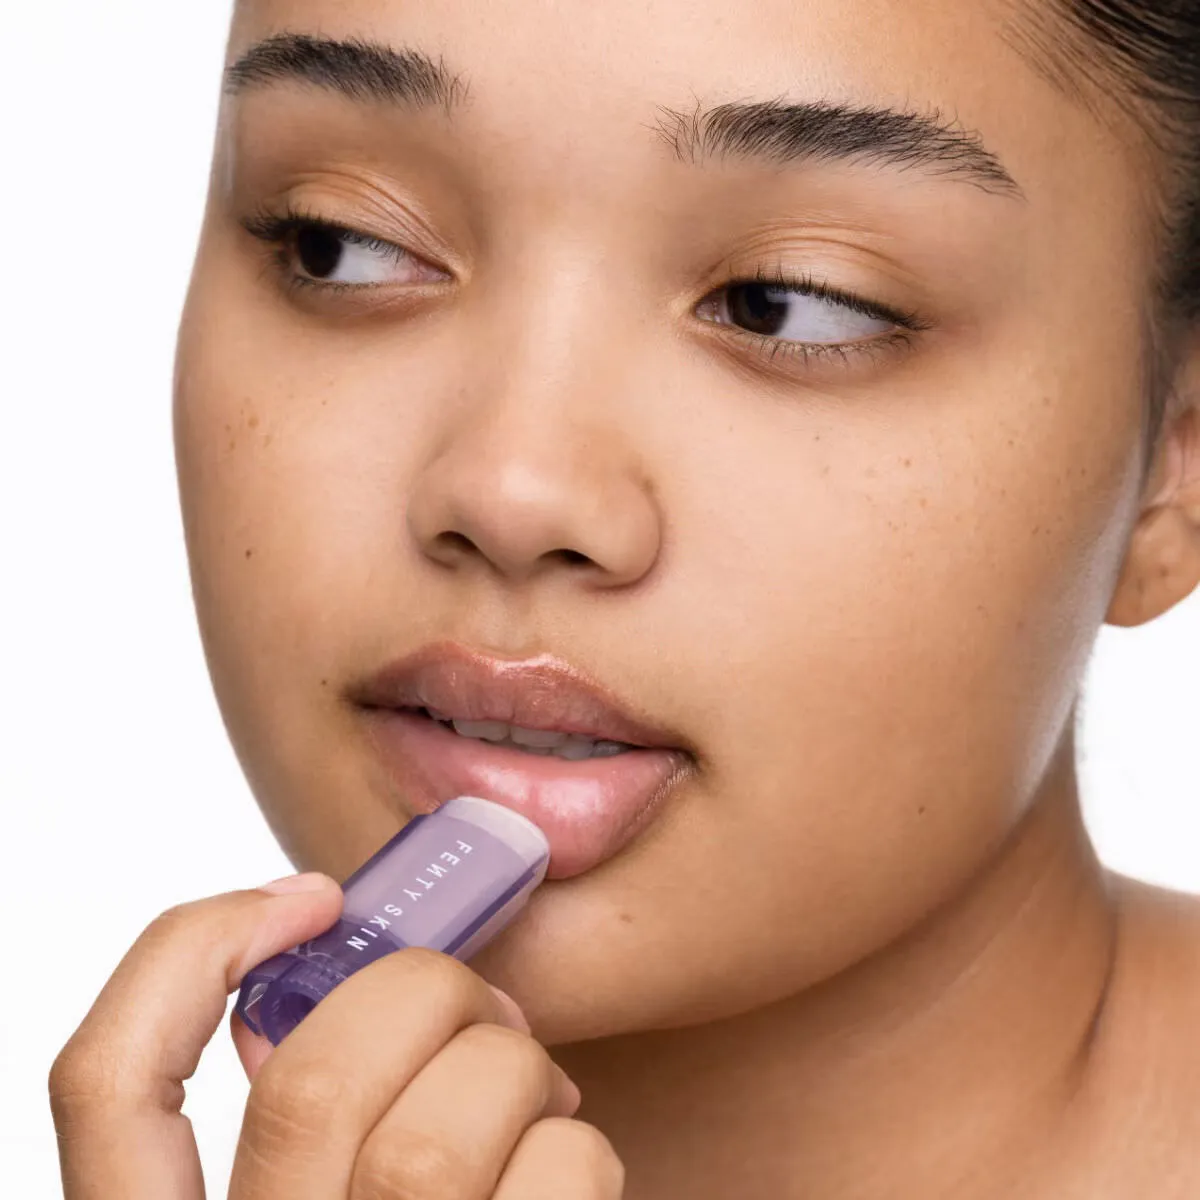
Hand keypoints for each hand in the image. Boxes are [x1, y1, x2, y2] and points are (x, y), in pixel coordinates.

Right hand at [49, 873, 624, 1197]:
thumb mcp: (317, 1180)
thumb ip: (296, 1121)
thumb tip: (320, 1004)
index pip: (106, 1087)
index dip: (195, 951)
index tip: (312, 897)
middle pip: (311, 1084)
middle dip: (426, 991)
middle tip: (477, 1006)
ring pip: (439, 1135)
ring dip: (514, 1068)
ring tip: (535, 1095)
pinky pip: (556, 1176)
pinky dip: (574, 1145)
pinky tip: (561, 1168)